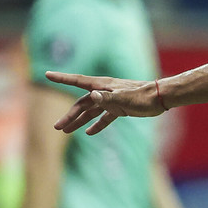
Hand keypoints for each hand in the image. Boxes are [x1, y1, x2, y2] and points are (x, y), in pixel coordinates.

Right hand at [46, 71, 167, 134]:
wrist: (161, 98)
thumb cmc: (143, 96)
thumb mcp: (124, 98)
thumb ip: (107, 98)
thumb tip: (92, 96)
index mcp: (102, 86)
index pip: (77, 81)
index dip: (62, 78)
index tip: (47, 75)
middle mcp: (104, 92)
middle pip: (82, 103)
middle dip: (69, 115)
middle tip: (57, 127)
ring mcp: (111, 100)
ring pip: (91, 111)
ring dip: (79, 121)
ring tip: (66, 131)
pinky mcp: (120, 108)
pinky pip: (104, 117)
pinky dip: (97, 124)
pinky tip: (89, 133)